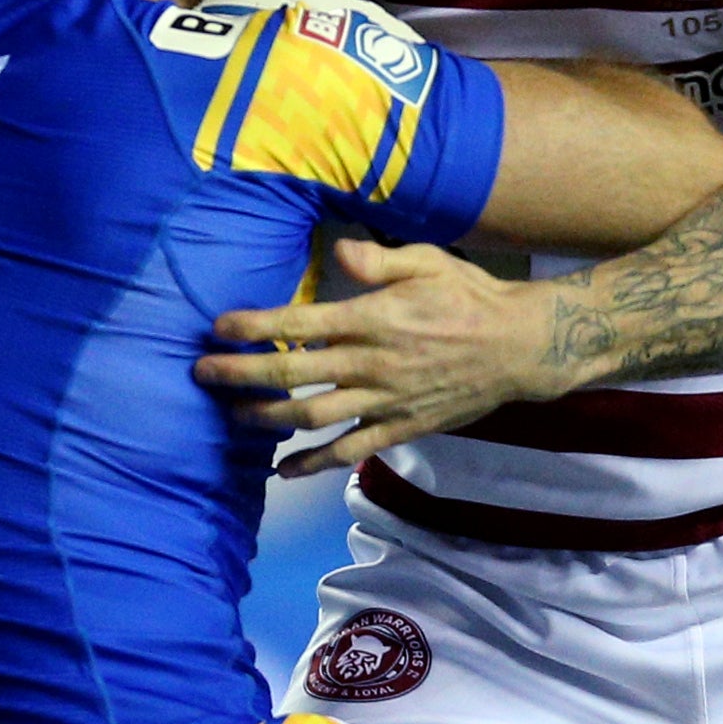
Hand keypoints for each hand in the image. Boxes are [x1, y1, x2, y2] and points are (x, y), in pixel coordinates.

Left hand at [195, 237, 561, 475]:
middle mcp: (372, 364)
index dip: (254, 327)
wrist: (520, 347)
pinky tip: (282, 469)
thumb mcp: (428, 261)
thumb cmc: (470, 297)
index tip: (218, 327)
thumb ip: (379, 259)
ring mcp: (385, 401)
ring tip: (233, 414)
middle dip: (241, 375)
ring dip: (267, 418)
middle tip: (202, 374)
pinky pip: (350, 451)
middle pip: (293, 375)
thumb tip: (338, 254)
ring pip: (312, 416)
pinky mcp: (401, 427)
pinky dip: (313, 463)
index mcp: (373, 319)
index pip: (299, 325)